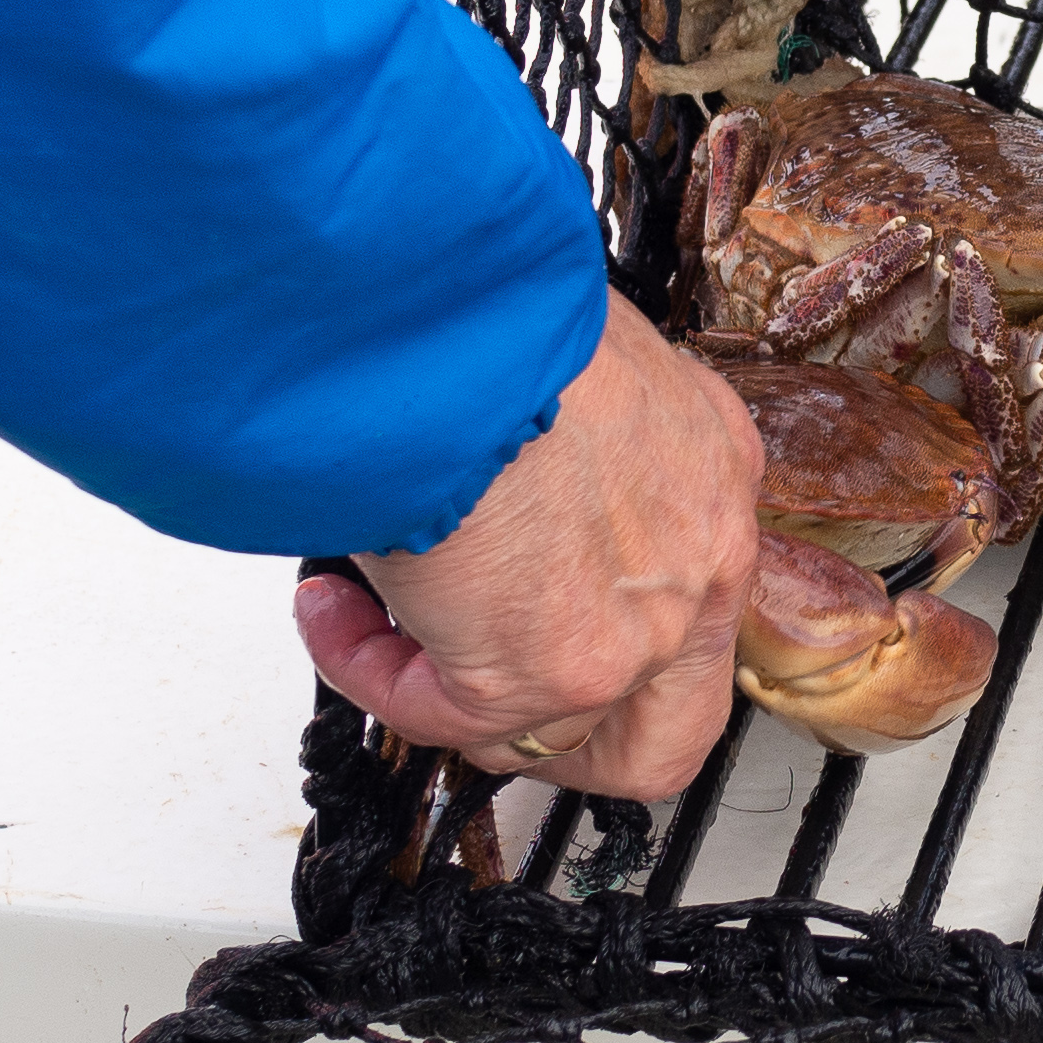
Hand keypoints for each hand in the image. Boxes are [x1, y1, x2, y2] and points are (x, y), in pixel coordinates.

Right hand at [295, 288, 761, 801]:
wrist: (453, 318)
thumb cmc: (486, 306)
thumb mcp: (551, 352)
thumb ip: (545, 427)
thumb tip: (481, 454)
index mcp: (708, 464)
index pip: (682, 586)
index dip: (593, 610)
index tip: (512, 588)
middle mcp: (701, 554)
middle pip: (669, 714)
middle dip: (573, 732)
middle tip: (481, 694)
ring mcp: (640, 625)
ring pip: (558, 735)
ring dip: (449, 686)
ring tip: (374, 618)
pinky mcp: (556, 669)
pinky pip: (449, 716)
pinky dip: (375, 676)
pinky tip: (333, 611)